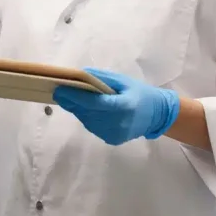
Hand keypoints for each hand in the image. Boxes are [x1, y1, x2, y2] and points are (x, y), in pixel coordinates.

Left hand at [53, 68, 179, 144]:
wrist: (156, 115)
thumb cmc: (139, 93)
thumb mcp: (122, 80)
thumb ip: (101, 78)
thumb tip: (79, 75)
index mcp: (124, 106)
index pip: (94, 102)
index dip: (75, 97)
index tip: (58, 90)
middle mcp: (119, 123)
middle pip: (88, 112)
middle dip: (71, 102)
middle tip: (59, 93)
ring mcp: (115, 134)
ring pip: (87, 121)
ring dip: (77, 110)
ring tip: (70, 99)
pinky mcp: (112, 140)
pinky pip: (93, 127)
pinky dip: (87, 117)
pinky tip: (85, 109)